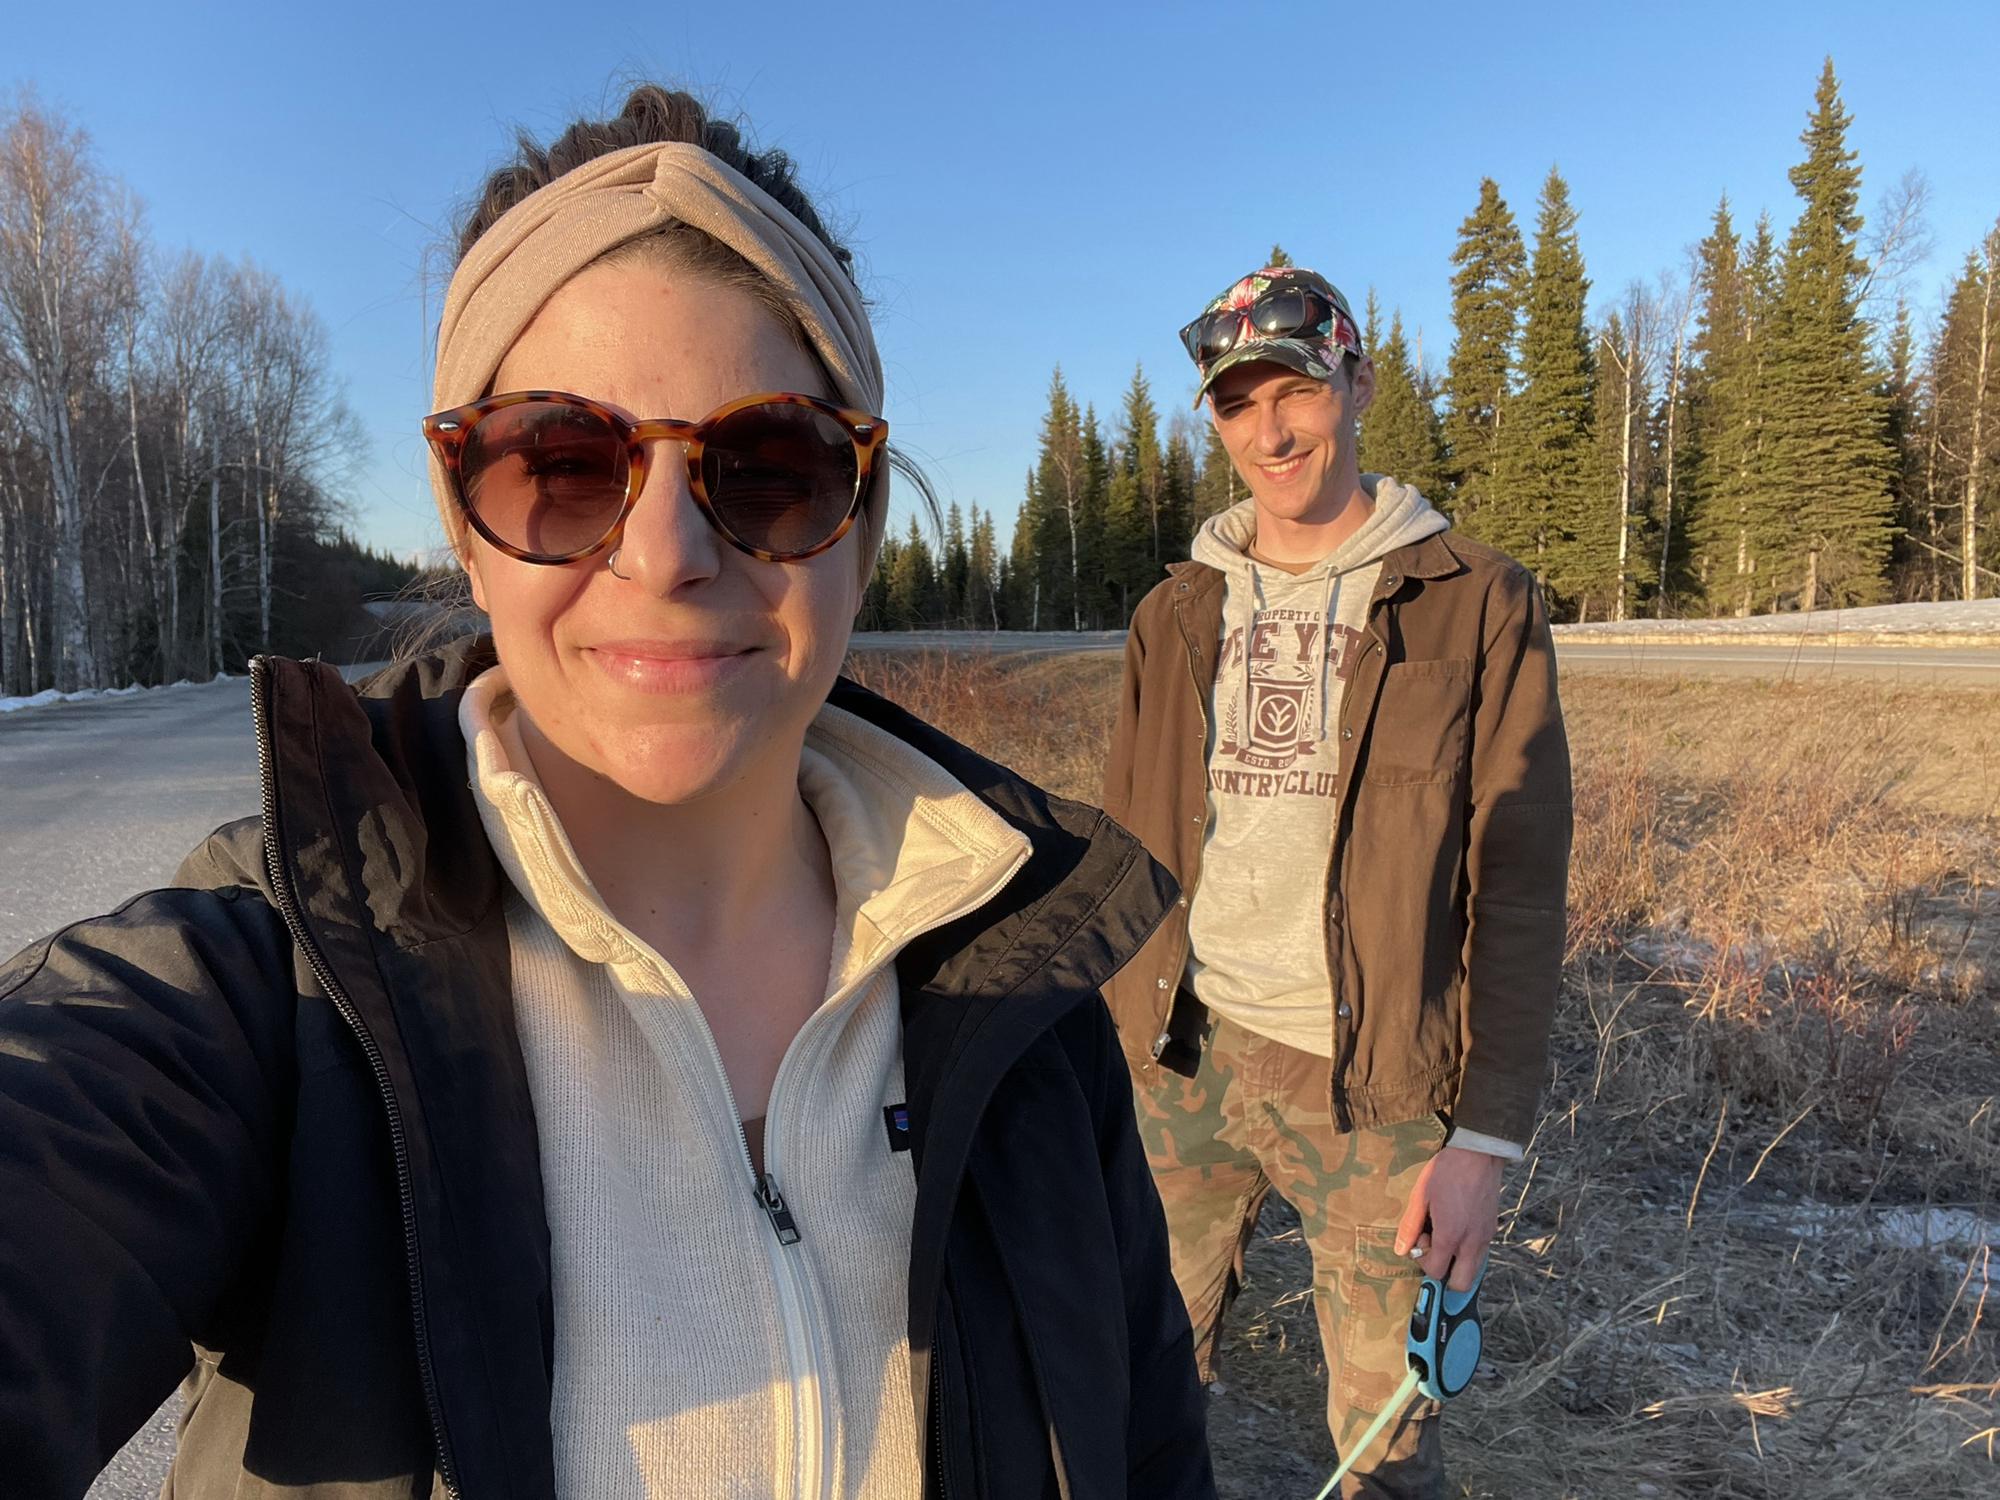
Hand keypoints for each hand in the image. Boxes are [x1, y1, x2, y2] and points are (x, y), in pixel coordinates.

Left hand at [1393, 1145, 1501, 1291]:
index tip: (1421, 1240)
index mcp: (1451, 1236)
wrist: (1478, 1153)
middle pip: (1461, 1284)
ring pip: (1473, 1269)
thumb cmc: (1446, 1171)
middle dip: (1445, 1274)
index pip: (1436, 1272)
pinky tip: (1458, 1226)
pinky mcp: (1492, 1228)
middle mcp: (1472, 1242)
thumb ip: (1410, 1226)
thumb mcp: (1421, 1196)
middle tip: (1435, 1248)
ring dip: (1457, 1263)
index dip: (1423, 1263)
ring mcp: (1486, 1237)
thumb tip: (1401, 1250)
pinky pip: (1480, 1253)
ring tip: (1446, 1235)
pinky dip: (1468, 1251)